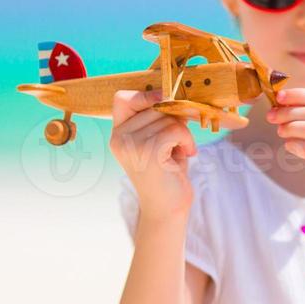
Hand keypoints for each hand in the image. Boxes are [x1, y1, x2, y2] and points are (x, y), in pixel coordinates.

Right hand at [111, 89, 196, 223]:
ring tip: (182, 151)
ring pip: (168, 118)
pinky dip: (187, 140)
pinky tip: (186, 155)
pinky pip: (175, 130)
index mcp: (118, 134)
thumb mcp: (159, 140)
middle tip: (181, 140)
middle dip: (175, 119)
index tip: (165, 102)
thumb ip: (160, 118)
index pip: (122, 98)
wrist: (167, 209)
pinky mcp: (147, 153)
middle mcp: (119, 138)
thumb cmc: (167, 173)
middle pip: (153, 106)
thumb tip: (174, 94)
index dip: (146, 95)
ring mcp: (131, 146)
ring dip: (183, 133)